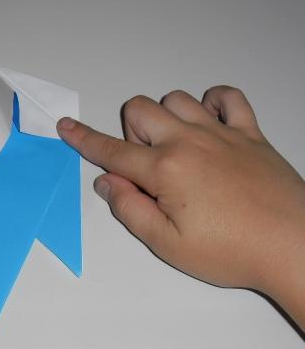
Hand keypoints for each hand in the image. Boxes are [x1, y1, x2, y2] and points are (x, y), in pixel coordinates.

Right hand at [57, 87, 304, 327]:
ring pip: (177, 99)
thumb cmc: (229, 251)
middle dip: (131, 132)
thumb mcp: (166, 244)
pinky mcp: (251, 133)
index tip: (66, 126)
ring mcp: (222, 133)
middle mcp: (189, 142)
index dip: (83, 138)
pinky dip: (212, 102)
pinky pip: (228, 96)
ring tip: (176, 149)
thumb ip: (129, 209)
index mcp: (165, 170)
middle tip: (147, 168)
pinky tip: (209, 124)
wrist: (294, 247)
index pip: (111, 150)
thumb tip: (107, 182)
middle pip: (141, 110)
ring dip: (166, 118)